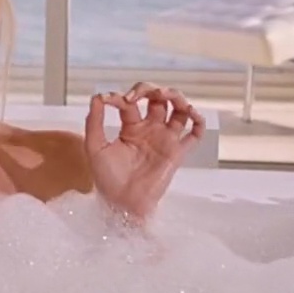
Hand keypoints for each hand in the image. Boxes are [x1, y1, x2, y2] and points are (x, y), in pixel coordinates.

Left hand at [83, 82, 204, 220]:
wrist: (121, 203)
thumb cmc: (107, 179)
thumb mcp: (94, 147)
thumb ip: (94, 122)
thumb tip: (97, 96)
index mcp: (131, 127)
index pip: (131, 102)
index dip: (121, 96)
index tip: (109, 100)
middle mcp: (151, 130)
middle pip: (159, 99)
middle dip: (150, 89)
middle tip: (138, 95)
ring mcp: (165, 139)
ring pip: (179, 110)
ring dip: (176, 97)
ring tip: (165, 94)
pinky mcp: (178, 152)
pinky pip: (195, 135)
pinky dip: (198, 121)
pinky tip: (190, 113)